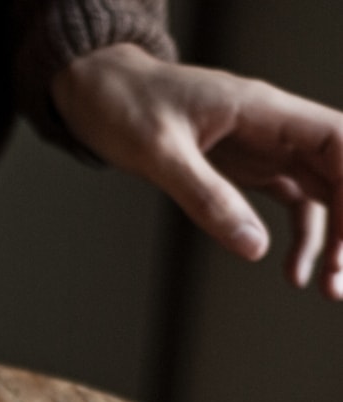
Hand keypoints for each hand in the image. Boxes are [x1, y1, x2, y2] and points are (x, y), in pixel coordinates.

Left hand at [51, 44, 342, 297]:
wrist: (100, 93)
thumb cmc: (125, 107)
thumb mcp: (159, 154)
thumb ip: (206, 197)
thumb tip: (253, 248)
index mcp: (262, 110)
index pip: (336, 139)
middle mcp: (273, 127)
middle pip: (337, 171)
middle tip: (339, 280)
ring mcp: (265, 148)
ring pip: (322, 191)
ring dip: (333, 239)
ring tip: (327, 289)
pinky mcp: (249, 169)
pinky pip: (293, 203)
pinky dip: (302, 239)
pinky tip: (293, 273)